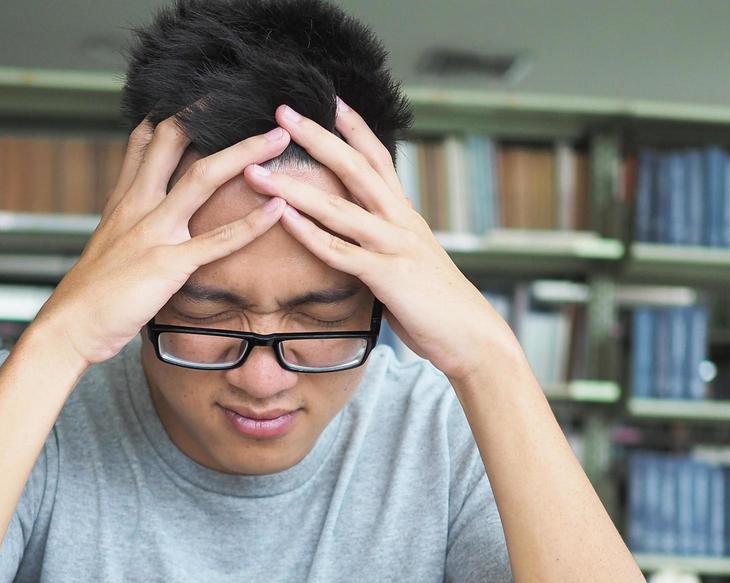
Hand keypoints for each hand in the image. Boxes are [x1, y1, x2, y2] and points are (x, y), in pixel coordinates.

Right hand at [28, 117, 292, 368]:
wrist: (71, 325)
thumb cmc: (91, 294)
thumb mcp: (106, 246)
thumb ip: (128, 225)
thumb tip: (145, 221)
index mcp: (123, 200)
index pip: (144, 140)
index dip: (172, 113)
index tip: (201, 98)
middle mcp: (138, 205)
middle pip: (172, 140)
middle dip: (209, 115)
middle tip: (244, 98)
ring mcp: (154, 231)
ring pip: (202, 178)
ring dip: (245, 154)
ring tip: (277, 139)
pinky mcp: (169, 264)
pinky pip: (217, 240)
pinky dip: (251, 224)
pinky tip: (278, 209)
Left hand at [242, 101, 515, 381]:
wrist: (472, 336)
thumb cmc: (438, 306)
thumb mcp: (412, 262)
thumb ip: (387, 244)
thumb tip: (365, 241)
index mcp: (406, 215)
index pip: (379, 158)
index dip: (355, 128)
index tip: (331, 99)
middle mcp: (400, 221)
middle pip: (356, 167)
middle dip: (318, 137)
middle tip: (284, 111)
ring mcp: (394, 246)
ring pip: (339, 207)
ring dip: (295, 187)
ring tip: (258, 170)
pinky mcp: (386, 276)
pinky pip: (340, 252)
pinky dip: (309, 233)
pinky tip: (283, 217)